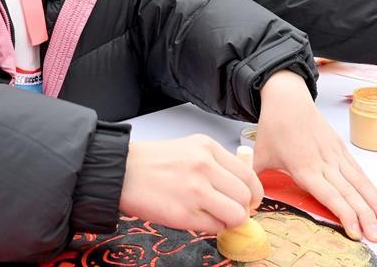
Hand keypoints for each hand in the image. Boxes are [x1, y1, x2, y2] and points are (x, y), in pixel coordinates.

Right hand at [119, 135, 262, 234]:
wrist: (122, 172)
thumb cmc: (153, 162)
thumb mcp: (190, 148)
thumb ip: (216, 164)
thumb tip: (240, 189)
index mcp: (207, 147)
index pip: (248, 174)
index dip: (253, 192)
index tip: (250, 200)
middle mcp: (205, 166)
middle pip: (245, 196)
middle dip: (243, 209)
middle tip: (233, 212)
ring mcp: (195, 191)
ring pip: (236, 215)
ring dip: (230, 221)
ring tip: (217, 218)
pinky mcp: (184, 214)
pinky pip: (215, 227)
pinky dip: (213, 228)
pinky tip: (201, 220)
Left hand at [254, 70, 376, 241]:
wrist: (287, 97)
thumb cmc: (273, 126)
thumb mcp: (259, 155)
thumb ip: (254, 180)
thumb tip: (247, 202)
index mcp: (304, 167)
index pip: (329, 195)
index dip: (345, 214)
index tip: (357, 232)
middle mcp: (324, 162)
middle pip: (350, 193)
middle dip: (367, 217)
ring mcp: (335, 154)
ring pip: (360, 182)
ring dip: (376, 204)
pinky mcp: (340, 147)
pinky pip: (359, 171)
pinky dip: (372, 187)